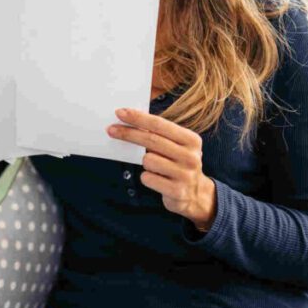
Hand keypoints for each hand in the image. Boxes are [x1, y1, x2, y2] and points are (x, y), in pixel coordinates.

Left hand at [107, 108, 216, 230]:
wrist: (196, 194)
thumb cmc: (179, 164)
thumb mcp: (178, 146)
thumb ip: (160, 134)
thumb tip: (129, 121)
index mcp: (191, 140)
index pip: (159, 124)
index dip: (138, 118)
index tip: (120, 112)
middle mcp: (190, 156)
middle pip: (151, 140)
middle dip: (128, 133)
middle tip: (111, 129)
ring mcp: (185, 175)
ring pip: (148, 160)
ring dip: (145, 162)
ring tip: (155, 166)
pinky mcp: (176, 191)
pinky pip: (147, 178)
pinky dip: (147, 177)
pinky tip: (157, 179)